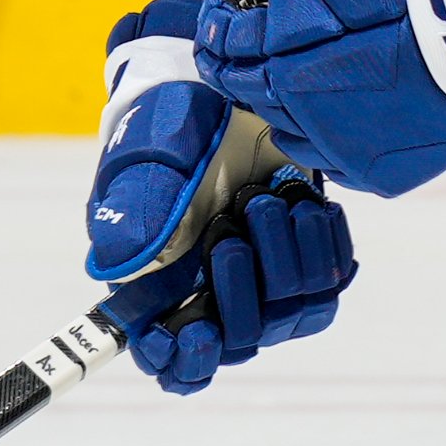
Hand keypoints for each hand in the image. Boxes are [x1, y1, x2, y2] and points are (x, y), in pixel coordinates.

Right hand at [83, 0, 357, 396]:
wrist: (237, 83)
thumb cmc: (179, 115)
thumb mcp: (152, 153)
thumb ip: (136, 208)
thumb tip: (116, 267)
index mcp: (156, 283)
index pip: (170, 360)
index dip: (181, 362)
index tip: (193, 334)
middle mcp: (210, 290)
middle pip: (236, 342)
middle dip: (240, 292)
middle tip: (234, 227)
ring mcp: (263, 276)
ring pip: (289, 314)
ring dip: (283, 260)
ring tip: (269, 199)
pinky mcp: (305, 256)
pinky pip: (329, 283)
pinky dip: (321, 246)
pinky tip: (305, 203)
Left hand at [199, 0, 445, 199]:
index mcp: (283, 42)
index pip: (226, 44)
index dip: (217, 28)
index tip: (221, 14)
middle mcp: (303, 102)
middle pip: (252, 92)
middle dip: (243, 66)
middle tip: (248, 47)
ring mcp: (346, 143)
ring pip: (291, 132)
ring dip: (286, 104)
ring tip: (301, 79)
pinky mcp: (387, 172)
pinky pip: (340, 160)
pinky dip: (333, 135)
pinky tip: (345, 111)